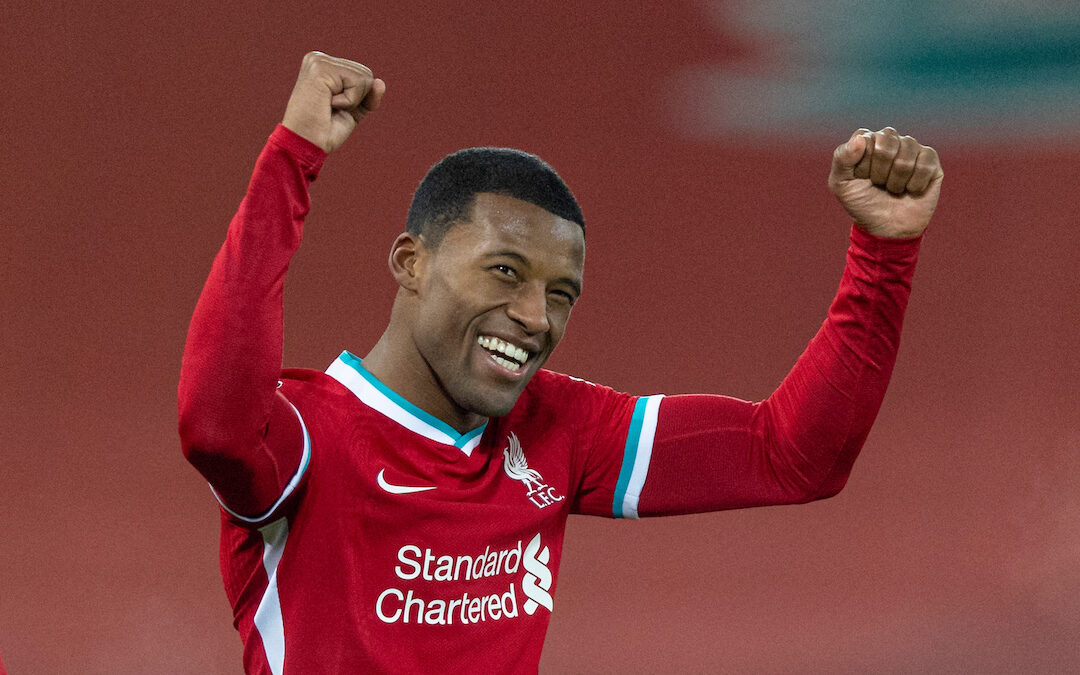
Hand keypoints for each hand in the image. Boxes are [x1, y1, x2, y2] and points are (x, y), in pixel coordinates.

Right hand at [281, 52, 385, 152]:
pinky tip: (328, 103)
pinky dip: (349, 101)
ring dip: (352, 101)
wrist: (306, 143)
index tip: (334, 108)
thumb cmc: (324, 131)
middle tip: (331, 108)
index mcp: (324, 66)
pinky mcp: (321, 68)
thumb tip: (380, 82)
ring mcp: (318, 61)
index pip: (362, 75)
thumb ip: (368, 96)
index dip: (358, 98)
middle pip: (366, 74)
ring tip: (328, 106)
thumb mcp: (353, 111)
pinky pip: (357, 83)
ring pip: (364, 77)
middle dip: (356, 98)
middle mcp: (319, 59)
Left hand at [828, 127, 943, 237]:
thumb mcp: (841, 184)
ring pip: (907, 153)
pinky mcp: (931, 160)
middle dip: (880, 171)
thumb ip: (842, 158)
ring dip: (897, 180)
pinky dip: (915, 184)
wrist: (886, 229)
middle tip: (879, 184)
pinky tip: (910, 190)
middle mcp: (891, 140)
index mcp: (867, 141)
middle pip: (887, 142)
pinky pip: (925, 164)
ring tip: (893, 189)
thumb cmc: (862, 203)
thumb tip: (860, 139)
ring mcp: (912, 148)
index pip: (865, 139)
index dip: (863, 164)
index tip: (861, 178)